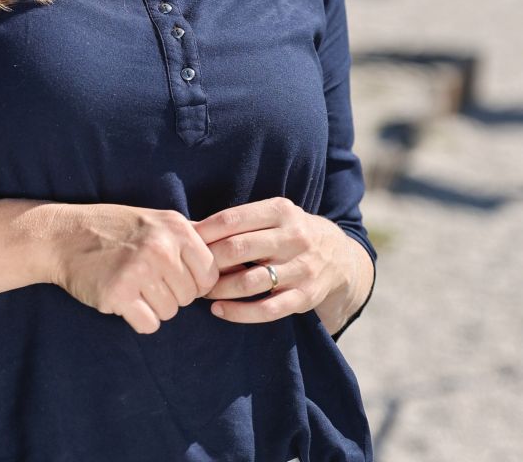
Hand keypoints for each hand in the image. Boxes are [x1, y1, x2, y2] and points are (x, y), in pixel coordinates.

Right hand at [49, 203, 219, 334]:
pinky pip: (148, 324)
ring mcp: (139, 271)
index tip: (171, 275)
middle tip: (144, 277)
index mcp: (176, 228)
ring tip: (130, 283)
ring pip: (170, 312)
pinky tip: (121, 296)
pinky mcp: (118, 295)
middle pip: (189, 297)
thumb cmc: (113, 228)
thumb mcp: (155, 220)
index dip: (192, 282)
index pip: (209, 275)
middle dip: (170, 294)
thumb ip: (189, 237)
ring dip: (152, 305)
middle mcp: (161, 248)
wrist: (63, 235)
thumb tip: (232, 252)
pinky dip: (136, 317)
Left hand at [193, 198, 369, 332]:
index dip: (204, 232)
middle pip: (238, 249)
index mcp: (280, 211)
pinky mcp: (305, 297)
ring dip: (220, 289)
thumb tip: (190, 229)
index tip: (184, 243)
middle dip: (209, 262)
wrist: (340, 257)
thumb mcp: (272, 215)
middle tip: (190, 270)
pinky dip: (239, 312)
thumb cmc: (289, 232)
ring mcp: (301, 268)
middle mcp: (293, 237)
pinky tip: (219, 310)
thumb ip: (239, 221)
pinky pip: (267, 309)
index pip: (232, 219)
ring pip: (251, 281)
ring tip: (202, 291)